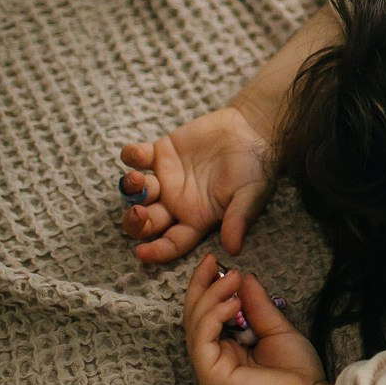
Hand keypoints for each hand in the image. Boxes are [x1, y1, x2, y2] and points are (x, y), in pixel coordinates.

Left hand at [120, 106, 272, 262]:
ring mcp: (166, 178)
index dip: (156, 251)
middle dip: (135, 222)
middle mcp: (176, 203)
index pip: (172, 242)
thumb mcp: (250, 196)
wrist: (252, 131)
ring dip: (130, 189)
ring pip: (137, 191)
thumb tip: (233, 250)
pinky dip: (130, 156)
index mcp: (195, 219)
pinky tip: (134, 154)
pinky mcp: (162, 152)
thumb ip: (238, 220)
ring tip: (135, 178)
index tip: (141, 253)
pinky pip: (137, 157)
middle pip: (146, 221)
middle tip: (136, 212)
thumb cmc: (255, 168)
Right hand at [182, 256, 338, 384]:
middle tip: (210, 261)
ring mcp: (208, 369)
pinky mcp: (210, 375)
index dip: (209, 288)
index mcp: (227, 350)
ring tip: (232, 278)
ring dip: (210, 296)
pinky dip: (213, 316)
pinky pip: (202, 339)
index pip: (207, 315)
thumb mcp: (277, 329)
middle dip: (200, 286)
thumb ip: (258, 306)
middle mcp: (213, 359)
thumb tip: (244, 278)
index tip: (217, 263)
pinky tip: (233, 302)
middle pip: (194, 317)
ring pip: (195, 325)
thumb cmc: (297, 374)